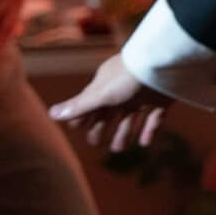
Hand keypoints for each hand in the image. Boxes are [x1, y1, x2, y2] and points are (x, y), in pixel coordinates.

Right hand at [50, 56, 175, 151]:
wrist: (165, 65)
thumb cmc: (128, 78)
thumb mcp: (101, 94)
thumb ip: (79, 106)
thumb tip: (50, 114)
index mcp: (106, 85)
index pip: (90, 102)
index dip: (83, 117)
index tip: (76, 130)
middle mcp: (123, 90)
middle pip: (109, 112)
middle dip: (102, 127)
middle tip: (97, 144)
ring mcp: (143, 95)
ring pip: (131, 117)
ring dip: (124, 133)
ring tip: (119, 149)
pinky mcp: (161, 99)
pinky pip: (154, 118)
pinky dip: (148, 131)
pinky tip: (143, 144)